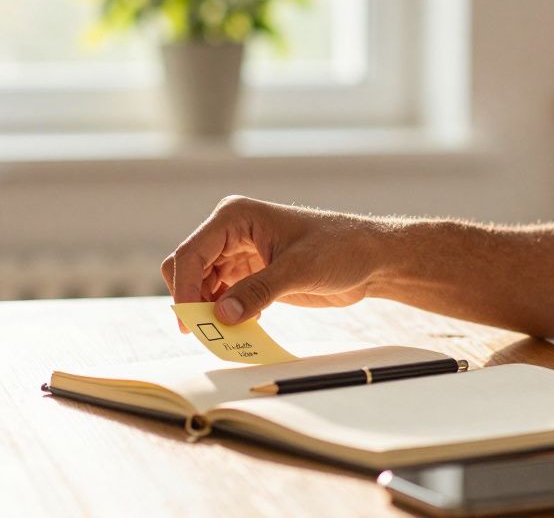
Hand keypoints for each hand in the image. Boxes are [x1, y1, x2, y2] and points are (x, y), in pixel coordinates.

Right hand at [162, 196, 383, 325]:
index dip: (184, 289)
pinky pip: (221, 296)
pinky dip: (224, 314)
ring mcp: (238, 253)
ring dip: (208, 311)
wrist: (369, 258)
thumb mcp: (299, 270)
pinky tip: (243, 325)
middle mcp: (230, 232)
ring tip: (226, 335)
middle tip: (205, 333)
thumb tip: (222, 316)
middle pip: (188, 269)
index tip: (191, 323)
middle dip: (191, 301)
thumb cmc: (340, 249)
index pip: (191, 253)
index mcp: (235, 217)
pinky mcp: (249, 274)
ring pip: (202, 286)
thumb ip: (258, 291)